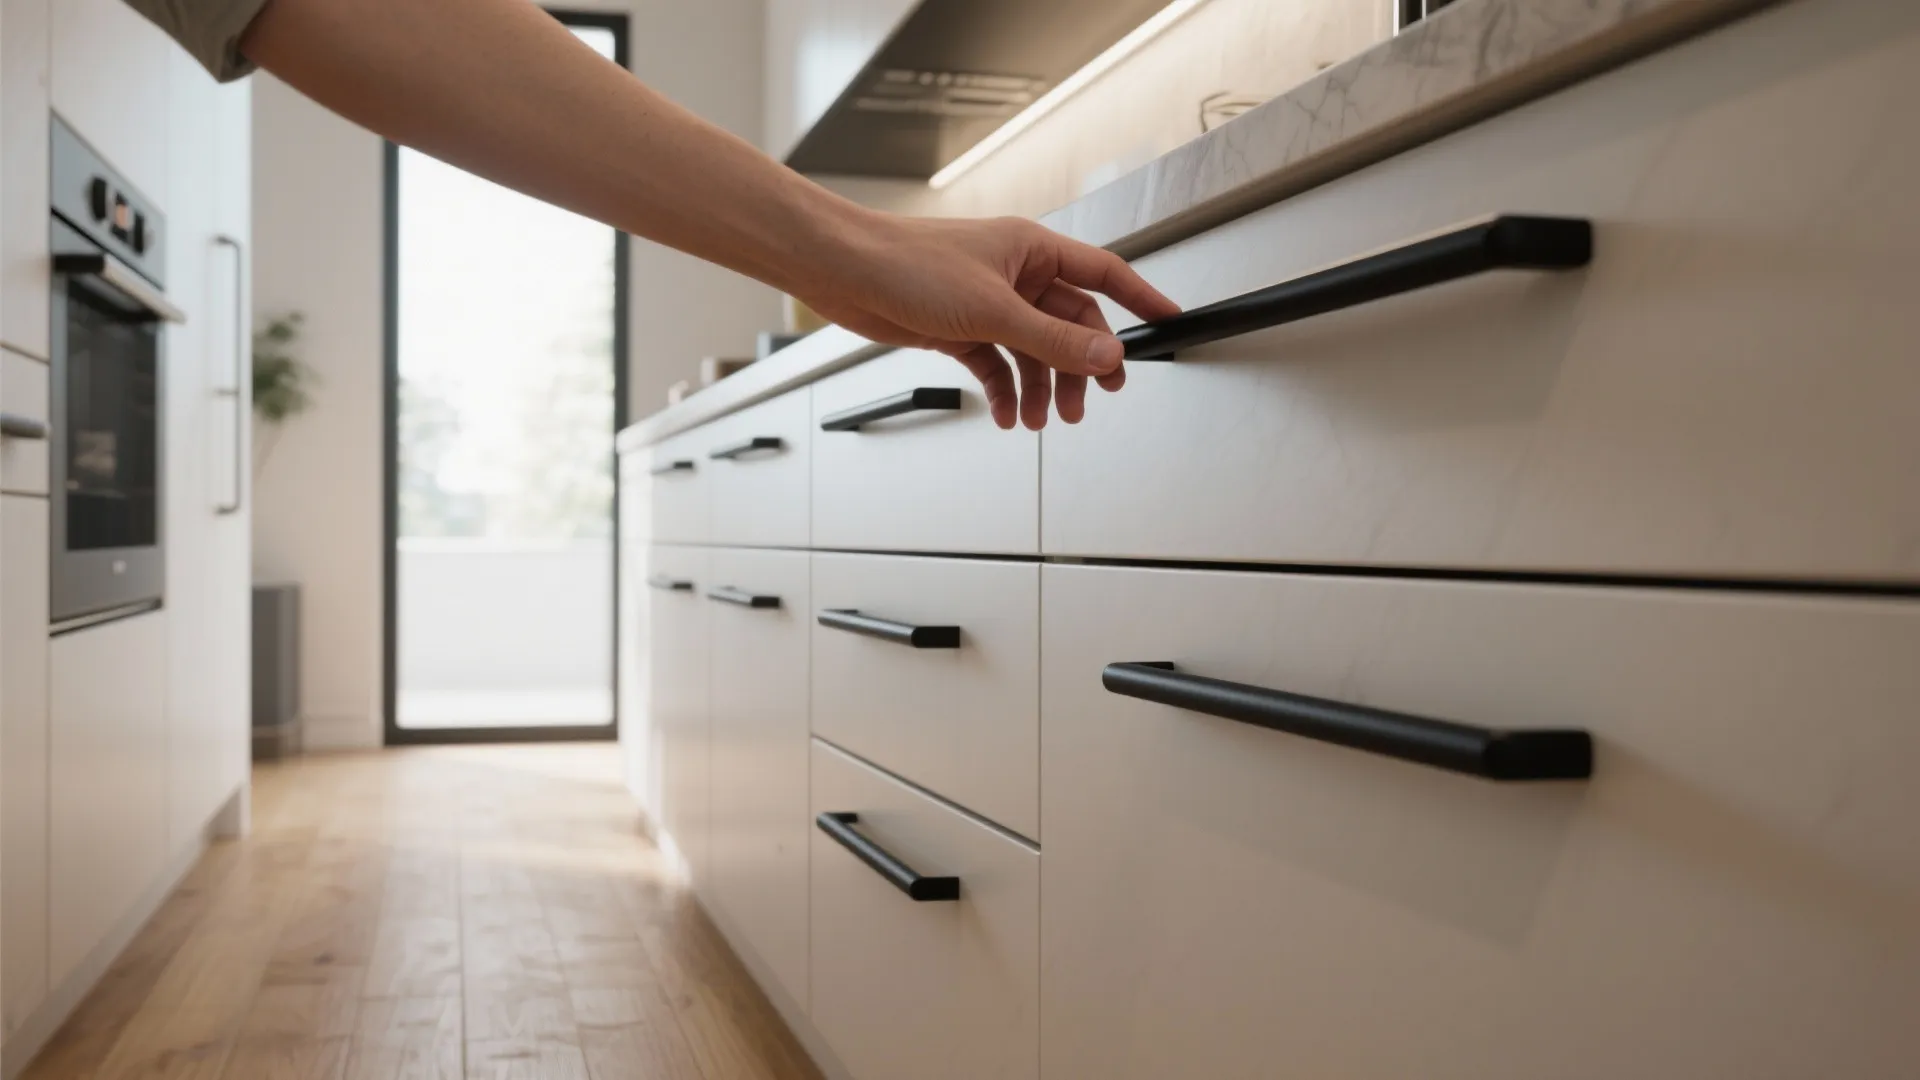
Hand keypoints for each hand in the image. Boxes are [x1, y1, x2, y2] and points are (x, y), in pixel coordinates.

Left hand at [796, 212, 1181, 429]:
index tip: (1169, 319)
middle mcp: (1014, 274)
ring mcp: (987, 303)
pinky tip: (1004, 414)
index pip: (1104, 274)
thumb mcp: (993, 310)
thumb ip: (1053, 339)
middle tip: (1091, 401)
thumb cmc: (907, 264)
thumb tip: (1106, 355)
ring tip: (1039, 420)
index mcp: (1032, 250)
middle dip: (1079, 366)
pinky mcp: (959, 328)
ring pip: (1033, 351)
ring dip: (1040, 388)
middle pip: (1068, 325)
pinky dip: (1003, 391)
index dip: (1140, 298)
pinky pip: (997, 365)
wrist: (844, 271)